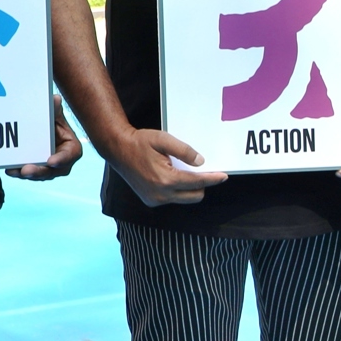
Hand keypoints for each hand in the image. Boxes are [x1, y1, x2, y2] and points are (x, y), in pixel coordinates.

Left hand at [6, 95, 83, 180]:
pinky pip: (29, 174)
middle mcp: (62, 161)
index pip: (70, 155)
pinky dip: (19, 172)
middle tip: (26, 170)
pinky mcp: (37, 169)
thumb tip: (55, 99)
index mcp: (71, 148)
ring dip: (26, 174)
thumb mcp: (54, 113)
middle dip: (39, 172)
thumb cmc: (52, 120)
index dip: (61, 159)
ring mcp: (49, 168)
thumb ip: (55, 109)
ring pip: (40, 175)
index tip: (51, 161)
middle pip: (53, 170)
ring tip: (13, 170)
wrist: (41, 125)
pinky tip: (10, 169)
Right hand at [108, 127, 226, 206]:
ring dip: (189, 188)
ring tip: (183, 171)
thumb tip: (201, 162)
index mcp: (165, 180)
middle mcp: (160, 194)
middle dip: (202, 185)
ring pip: (184, 199)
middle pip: (195, 195)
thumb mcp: (163, 139)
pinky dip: (177, 190)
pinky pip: (172, 199)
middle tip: (204, 171)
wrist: (117, 149)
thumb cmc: (139, 142)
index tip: (223, 176)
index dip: (213, 179)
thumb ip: (184, 151)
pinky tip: (172, 177)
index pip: (197, 182)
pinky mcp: (150, 201)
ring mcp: (154, 200)